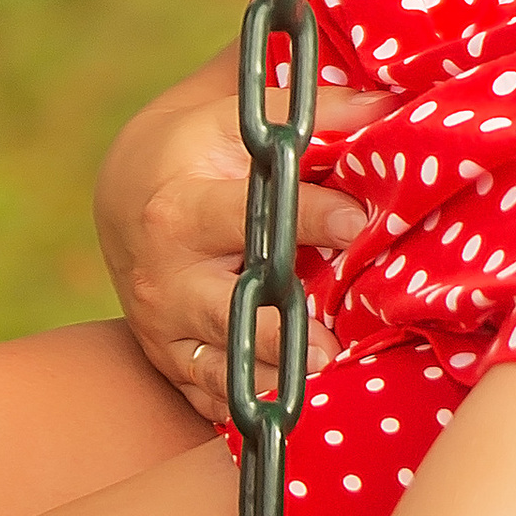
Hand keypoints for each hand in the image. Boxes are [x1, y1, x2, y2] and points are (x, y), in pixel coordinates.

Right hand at [94, 42, 381, 419]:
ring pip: (221, 366)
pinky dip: (248, 408)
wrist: (127, 197)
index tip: (356, 219)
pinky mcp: (172, 363)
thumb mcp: (236, 124)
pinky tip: (290, 411)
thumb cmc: (199, 152)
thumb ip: (311, 116)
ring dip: (273, 379)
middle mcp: (165, 278)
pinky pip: (208, 399)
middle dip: (279, 331)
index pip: (247, 216)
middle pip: (225, 311)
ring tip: (324, 384)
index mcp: (180, 210)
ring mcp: (166, 329)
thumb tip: (388, 103)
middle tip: (333, 347)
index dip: (305, 216)